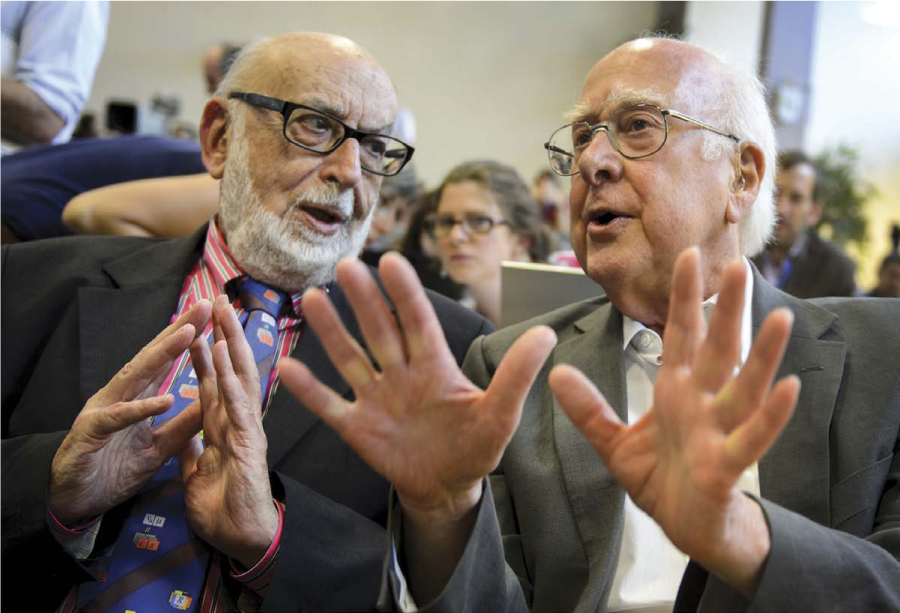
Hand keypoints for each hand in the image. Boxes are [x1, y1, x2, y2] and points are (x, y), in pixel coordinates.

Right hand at [48, 300, 210, 525]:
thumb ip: (182, 426)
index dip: (188, 340)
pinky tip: (164, 398)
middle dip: (179, 331)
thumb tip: (210, 404)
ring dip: (162, 355)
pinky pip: (119, 418)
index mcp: (136, 398)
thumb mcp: (158, 448)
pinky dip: (141, 408)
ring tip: (188, 333)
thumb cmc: (113, 470)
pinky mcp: (91, 433)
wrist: (76, 502)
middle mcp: (120, 397)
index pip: (166, 363)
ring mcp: (103, 411)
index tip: (214, 317)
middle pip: (153, 359)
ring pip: (136, 377)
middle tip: (205, 306)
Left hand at [180, 295, 277, 568]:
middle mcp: (239, 422)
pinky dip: (231, 378)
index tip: (201, 326)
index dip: (208, 354)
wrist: (244, 540)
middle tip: (217, 300)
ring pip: (240, 378)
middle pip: (232, 370)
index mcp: (225, 429)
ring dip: (232, 343)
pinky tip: (226, 355)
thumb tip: (183, 433)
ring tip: (224, 311)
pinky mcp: (250, 443)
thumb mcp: (197, 477)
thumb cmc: (225, 512)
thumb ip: (192, 452)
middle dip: (224, 334)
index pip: (215, 383)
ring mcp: (248, 429)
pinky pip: (238, 406)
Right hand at [277, 253, 556, 522]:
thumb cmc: (475, 446)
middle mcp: (401, 374)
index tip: (391, 261)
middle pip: (380, 331)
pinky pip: (329, 406)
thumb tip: (547, 334)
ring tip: (313, 298)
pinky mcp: (358, 428)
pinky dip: (309, 389)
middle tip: (347, 265)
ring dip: (331, 331)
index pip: (418, 322)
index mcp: (435, 366)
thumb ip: (516, 375)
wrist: (447, 487)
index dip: (405, 293)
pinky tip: (284, 366)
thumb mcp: (500, 413)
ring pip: (350, 359)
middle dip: (364, 300)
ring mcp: (376, 399)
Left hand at [549, 248, 799, 594]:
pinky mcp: (728, 465)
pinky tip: (787, 387)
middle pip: (716, 348)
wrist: (685, 528)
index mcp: (676, 391)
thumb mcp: (614, 443)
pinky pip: (752, 437)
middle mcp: (701, 402)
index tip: (685, 257)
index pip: (680, 335)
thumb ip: (589, 408)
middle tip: (737, 265)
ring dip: (760, 355)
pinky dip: (770, 415)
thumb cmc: (661, 480)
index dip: (683, 298)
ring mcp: (718, 431)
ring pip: (743, 387)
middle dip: (725, 310)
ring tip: (778, 318)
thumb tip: (556, 373)